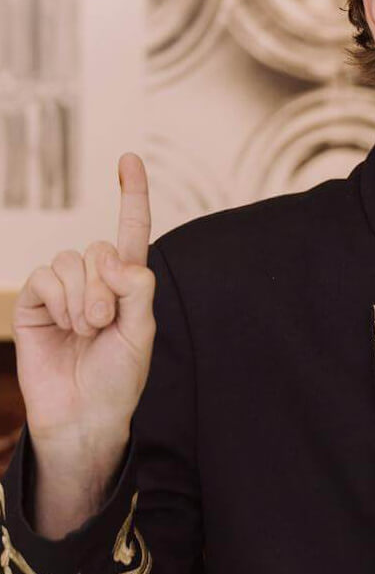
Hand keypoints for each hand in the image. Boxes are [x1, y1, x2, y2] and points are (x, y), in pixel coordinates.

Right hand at [12, 153, 156, 457]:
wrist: (83, 414)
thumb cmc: (118, 377)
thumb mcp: (142, 333)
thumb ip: (137, 290)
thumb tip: (116, 260)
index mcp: (127, 283)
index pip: (131, 230)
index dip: (131, 194)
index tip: (129, 159)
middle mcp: (94, 279)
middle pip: (99, 249)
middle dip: (105, 287)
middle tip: (104, 325)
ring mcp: (62, 290)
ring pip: (71, 261)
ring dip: (83, 298)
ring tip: (86, 331)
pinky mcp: (34, 303)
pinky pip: (44, 277)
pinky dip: (59, 299)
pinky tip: (64, 326)